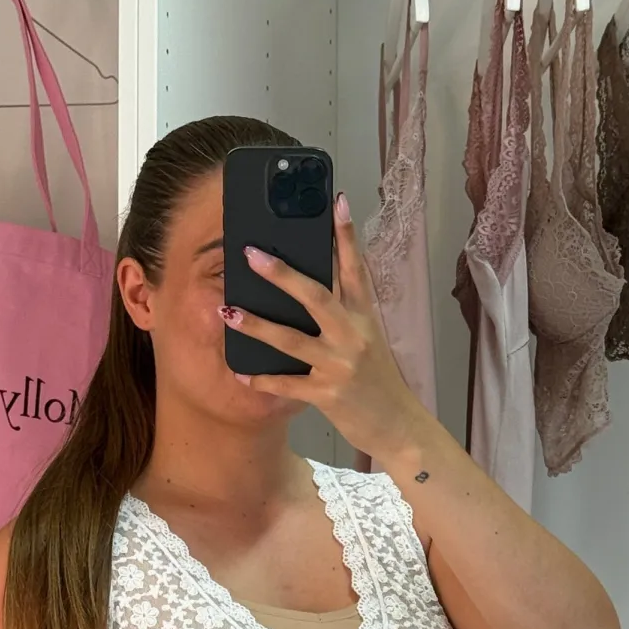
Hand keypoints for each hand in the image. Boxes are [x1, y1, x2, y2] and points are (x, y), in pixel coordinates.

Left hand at [218, 192, 424, 462]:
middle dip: (282, 274)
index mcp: (365, 319)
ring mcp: (340, 365)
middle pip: (316, 296)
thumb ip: (344, 317)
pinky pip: (288, 384)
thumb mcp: (369, 343)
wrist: (399, 427)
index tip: (337, 202)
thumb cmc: (378, 382)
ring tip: (228, 311)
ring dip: (258, 325)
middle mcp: (353, 336)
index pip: (355, 270)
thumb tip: (309, 292)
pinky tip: (241, 372)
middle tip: (251, 254)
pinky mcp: (328, 394)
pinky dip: (263, 379)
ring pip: (292, 339)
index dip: (346, 236)